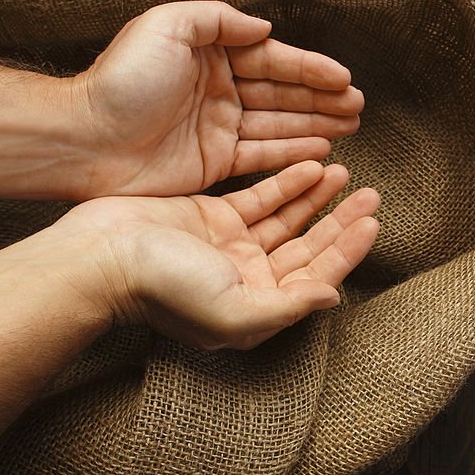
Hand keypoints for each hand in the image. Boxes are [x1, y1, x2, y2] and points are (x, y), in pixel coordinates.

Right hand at [57, 161, 379, 349]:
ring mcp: (231, 246)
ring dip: (318, 197)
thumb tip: (333, 298)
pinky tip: (312, 165)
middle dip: (341, 221)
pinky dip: (286, 183)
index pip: (316, 277)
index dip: (347, 251)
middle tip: (372, 195)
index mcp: (257, 307)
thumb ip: (287, 306)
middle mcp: (249, 278)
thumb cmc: (164, 290)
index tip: (373, 222)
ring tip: (347, 171)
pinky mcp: (212, 216)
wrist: (101, 257)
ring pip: (288, 218)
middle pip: (308, 247)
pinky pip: (260, 197)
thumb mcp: (233, 309)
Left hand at [70, 1, 363, 197]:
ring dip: (316, 125)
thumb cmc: (122, 80)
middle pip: (282, 94)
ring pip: (279, 126)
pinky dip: (293, 154)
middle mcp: (219, 90)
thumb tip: (265, 28)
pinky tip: (323, 151)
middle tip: (359, 106)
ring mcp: (218, 128)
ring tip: (351, 126)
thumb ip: (218, 19)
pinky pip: (263, 157)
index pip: (272, 60)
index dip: (310, 69)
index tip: (344, 78)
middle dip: (322, 99)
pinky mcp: (214, 163)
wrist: (85, 138)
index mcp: (210, 55)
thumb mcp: (167, 25)